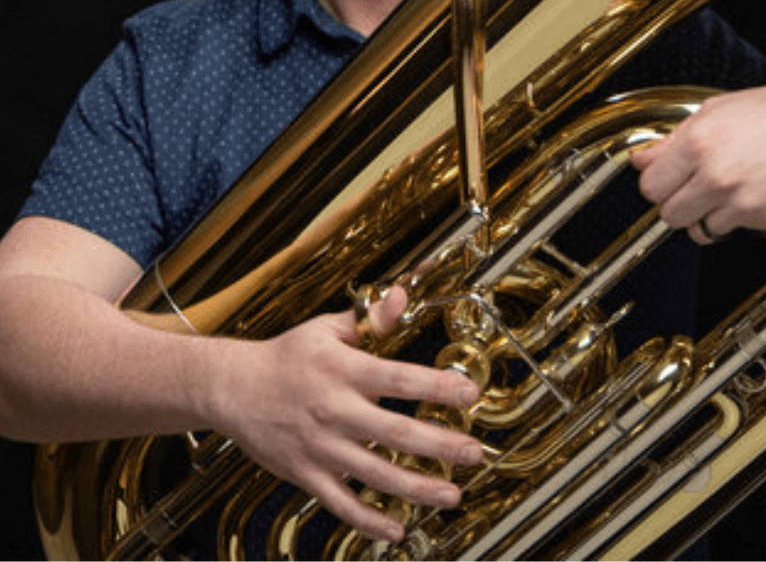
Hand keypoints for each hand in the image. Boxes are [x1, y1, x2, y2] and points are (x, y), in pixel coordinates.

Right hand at [205, 286, 482, 542]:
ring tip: (451, 494)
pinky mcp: (305, 473)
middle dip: (440, 445)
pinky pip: (340, 503)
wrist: (231, 388)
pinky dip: (368, 520)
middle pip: (394, 432)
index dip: (436, 387)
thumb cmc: (285, 357)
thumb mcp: (328, 329)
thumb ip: (370, 320)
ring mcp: (320, 446)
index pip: (398, 379)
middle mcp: (334, 410)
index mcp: (343, 371)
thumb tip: (401, 296)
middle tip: (474, 453)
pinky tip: (396, 529)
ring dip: (416, 488)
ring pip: (374, 473)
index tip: (470, 394)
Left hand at [631, 78, 765, 243]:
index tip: (666, 180)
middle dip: (677, 203)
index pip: (650, 184)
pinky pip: (730, 230)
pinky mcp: (761, 218)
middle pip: (668, 213)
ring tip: (726, 191)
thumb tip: (642, 159)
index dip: (657, 183)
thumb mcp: (721, 110)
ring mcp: (739, 199)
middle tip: (695, 188)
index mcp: (700, 140)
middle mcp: (716, 172)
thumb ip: (676, 138)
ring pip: (696, 229)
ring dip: (704, 216)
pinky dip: (735, 218)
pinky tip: (752, 192)